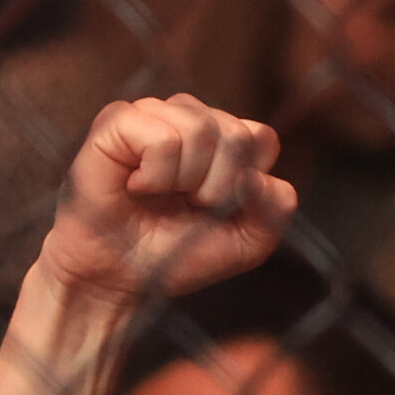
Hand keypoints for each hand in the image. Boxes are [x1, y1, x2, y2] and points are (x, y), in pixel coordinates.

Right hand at [38, 95, 294, 303]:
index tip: (217, 209)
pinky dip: (156, 174)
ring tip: (159, 196)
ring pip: (200, 129)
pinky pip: (161, 138)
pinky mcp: (117, 121)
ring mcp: (154, 115)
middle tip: (186, 205)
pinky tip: (136, 186)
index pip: (260, 138)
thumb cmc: (178, 256)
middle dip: (216, 186)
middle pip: (235, 134)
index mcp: (225, 141)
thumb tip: (259, 175)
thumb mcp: (248, 243)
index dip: (244, 182)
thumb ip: (276, 208)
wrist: (120, 280)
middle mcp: (191, 119)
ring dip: (184, 180)